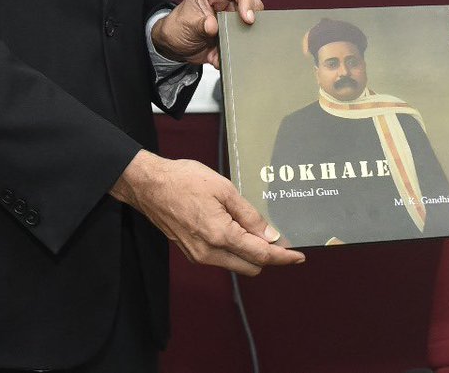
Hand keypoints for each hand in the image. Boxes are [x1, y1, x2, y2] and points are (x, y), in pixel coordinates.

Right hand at [111, 151, 304, 275]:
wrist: (149, 185)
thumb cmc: (185, 181)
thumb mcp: (224, 189)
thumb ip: (249, 215)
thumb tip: (270, 235)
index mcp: (220, 236)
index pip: (260, 255)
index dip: (283, 257)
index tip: (299, 256)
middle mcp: (209, 253)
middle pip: (250, 266)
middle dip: (268, 256)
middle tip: (280, 239)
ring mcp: (198, 255)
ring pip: (236, 264)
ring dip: (251, 253)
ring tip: (258, 230)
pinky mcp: (191, 252)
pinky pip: (221, 258)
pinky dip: (235, 249)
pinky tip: (238, 230)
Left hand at [153, 0, 263, 67]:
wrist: (174, 46)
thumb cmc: (177, 27)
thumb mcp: (186, 24)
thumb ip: (200, 25)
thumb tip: (213, 26)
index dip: (246, 0)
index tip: (247, 18)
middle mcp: (226, 0)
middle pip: (251, 4)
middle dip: (249, 21)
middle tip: (241, 36)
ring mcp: (232, 16)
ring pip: (253, 23)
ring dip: (242, 38)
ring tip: (227, 48)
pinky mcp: (234, 31)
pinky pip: (244, 40)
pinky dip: (234, 50)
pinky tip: (219, 56)